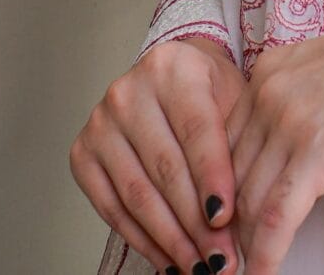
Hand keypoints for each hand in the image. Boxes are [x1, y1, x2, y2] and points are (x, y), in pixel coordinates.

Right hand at [72, 33, 243, 273]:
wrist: (173, 79)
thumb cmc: (210, 93)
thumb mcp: (234, 102)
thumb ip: (237, 149)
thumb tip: (241, 219)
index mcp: (173, 69)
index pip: (196, 131)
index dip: (212, 179)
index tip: (226, 220)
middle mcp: (128, 92)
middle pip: (165, 169)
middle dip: (196, 223)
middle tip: (221, 259)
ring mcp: (100, 123)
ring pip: (137, 194)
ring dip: (171, 239)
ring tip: (199, 266)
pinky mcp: (82, 154)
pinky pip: (112, 208)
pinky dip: (143, 240)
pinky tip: (169, 258)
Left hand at [224, 6, 323, 273]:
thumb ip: (298, 106)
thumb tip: (287, 156)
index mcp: (267, 72)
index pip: (225, 146)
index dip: (220, 192)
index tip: (222, 225)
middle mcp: (268, 92)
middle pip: (230, 175)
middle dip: (227, 224)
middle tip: (228, 257)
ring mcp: (291, 120)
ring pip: (249, 201)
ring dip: (244, 244)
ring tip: (243, 271)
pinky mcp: (320, 151)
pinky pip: (280, 215)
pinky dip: (267, 253)